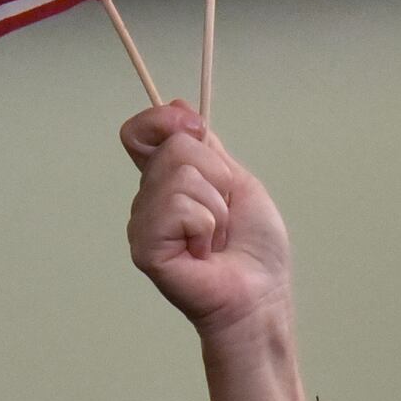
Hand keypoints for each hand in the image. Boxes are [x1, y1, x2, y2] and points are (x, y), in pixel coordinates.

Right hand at [122, 106, 294, 357]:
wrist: (261, 294)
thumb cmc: (253, 249)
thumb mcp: (236, 182)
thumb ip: (205, 147)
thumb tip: (177, 106)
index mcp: (166, 182)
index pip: (139, 133)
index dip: (161, 121)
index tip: (197, 128)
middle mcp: (148, 201)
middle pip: (174, 148)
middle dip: (217, 178)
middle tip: (222, 218)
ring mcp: (143, 225)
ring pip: (181, 176)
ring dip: (215, 208)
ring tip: (215, 239)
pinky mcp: (145, 248)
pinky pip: (179, 208)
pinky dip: (206, 227)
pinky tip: (203, 253)